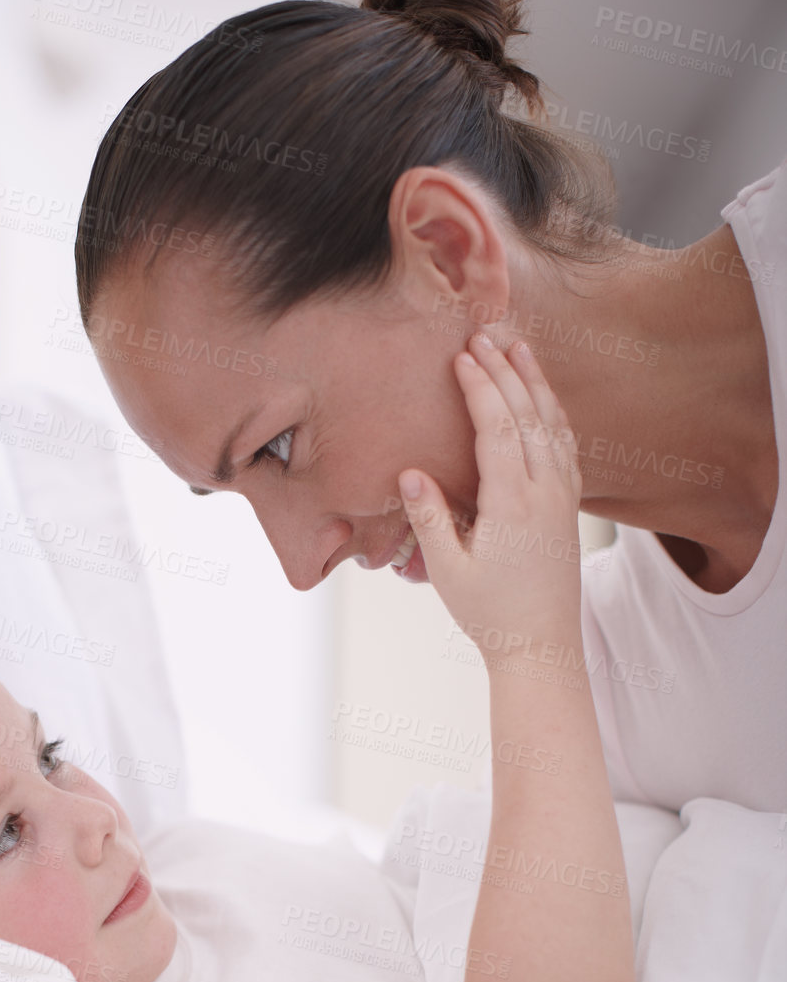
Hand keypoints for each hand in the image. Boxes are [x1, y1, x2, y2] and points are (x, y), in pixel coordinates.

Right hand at [400, 335, 582, 657]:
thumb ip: (430, 519)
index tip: (463, 356)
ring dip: (536, 383)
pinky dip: (553, 414)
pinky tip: (543, 400)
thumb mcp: (448, 571)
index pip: (499, 428)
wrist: (541, 646)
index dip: (480, 387)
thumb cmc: (490, 614)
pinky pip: (566, 446)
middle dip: (505, 371)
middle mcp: (546, 493)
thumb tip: (410, 474)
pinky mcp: (570, 508)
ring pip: (554, 425)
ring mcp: (563, 498)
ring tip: (519, 348)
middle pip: (528, 415)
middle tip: (484, 335)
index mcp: (513, 504)